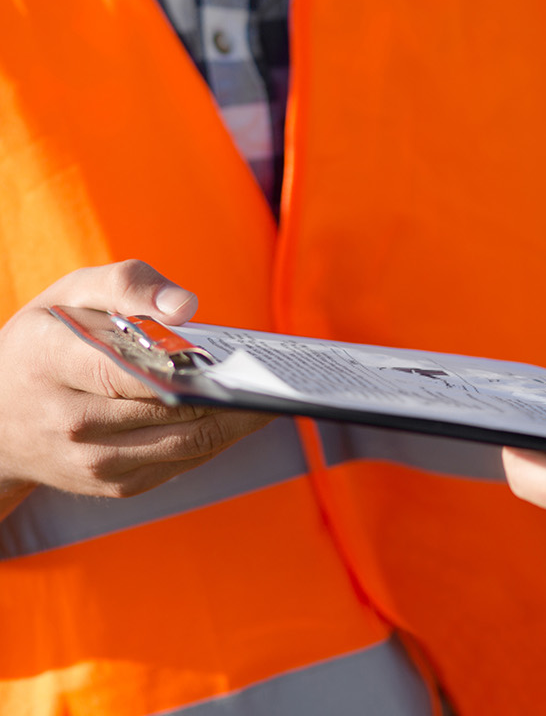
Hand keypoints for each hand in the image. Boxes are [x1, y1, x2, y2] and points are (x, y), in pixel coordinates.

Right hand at [0, 261, 274, 513]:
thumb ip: (129, 285)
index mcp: (50, 361)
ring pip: (189, 443)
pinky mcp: (116, 486)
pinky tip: (238, 413)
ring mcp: (92, 462)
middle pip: (173, 411)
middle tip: (272, 375)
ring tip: (268, 393)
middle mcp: (68, 420)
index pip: (129, 371)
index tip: (234, 357)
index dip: (187, 367)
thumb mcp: (71, 294)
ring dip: (236, 420)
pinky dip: (217, 437)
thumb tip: (185, 308)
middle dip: (228, 393)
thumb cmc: (47, 341)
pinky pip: (185, 461)